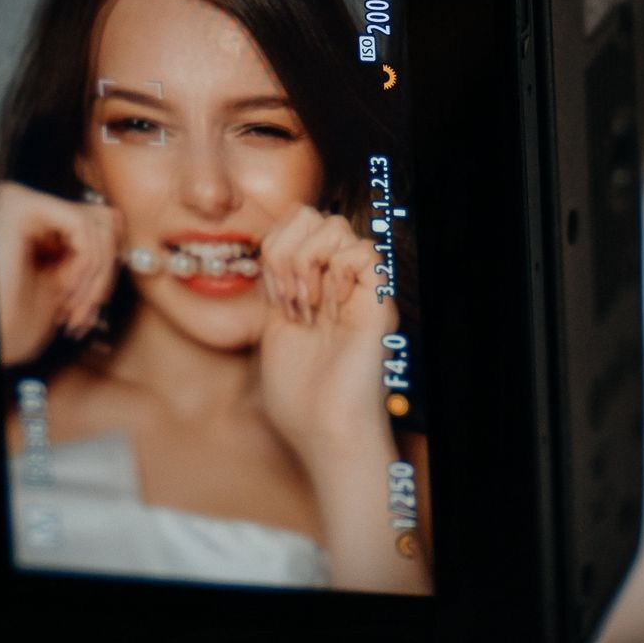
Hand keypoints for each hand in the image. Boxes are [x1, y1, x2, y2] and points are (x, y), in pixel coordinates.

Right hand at [0, 181, 120, 367]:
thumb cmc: (9, 325)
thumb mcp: (62, 288)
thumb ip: (88, 262)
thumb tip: (121, 248)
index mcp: (33, 227)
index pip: (97, 226)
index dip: (105, 269)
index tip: (92, 306)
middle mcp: (25, 208)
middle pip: (103, 219)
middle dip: (105, 271)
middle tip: (86, 309)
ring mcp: (20, 202)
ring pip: (99, 221)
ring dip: (95, 275)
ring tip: (72, 306)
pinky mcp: (20, 206)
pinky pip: (81, 224)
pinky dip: (84, 264)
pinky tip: (63, 289)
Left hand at [256, 207, 389, 468]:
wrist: (320, 427)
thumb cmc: (296, 393)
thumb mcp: (268, 323)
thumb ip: (272, 278)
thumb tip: (264, 241)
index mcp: (311, 282)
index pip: (293, 223)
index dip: (273, 247)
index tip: (269, 295)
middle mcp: (336, 280)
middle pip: (312, 215)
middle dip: (285, 251)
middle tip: (286, 300)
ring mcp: (359, 288)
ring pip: (335, 225)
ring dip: (307, 262)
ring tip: (306, 306)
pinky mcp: (379, 300)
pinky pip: (364, 251)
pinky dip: (338, 272)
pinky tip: (330, 307)